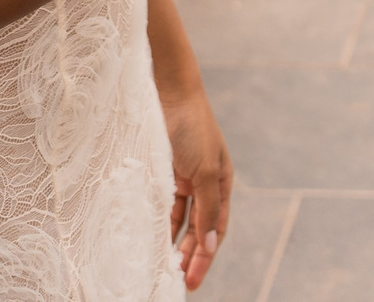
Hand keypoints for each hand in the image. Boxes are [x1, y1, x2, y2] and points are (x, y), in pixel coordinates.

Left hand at [159, 79, 230, 290]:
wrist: (168, 92)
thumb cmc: (193, 128)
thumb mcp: (206, 172)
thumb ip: (208, 209)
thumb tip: (212, 245)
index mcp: (222, 183)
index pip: (216, 230)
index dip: (205, 257)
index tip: (191, 282)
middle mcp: (204, 184)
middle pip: (198, 229)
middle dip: (190, 256)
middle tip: (176, 282)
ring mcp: (183, 178)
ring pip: (179, 220)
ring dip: (173, 243)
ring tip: (162, 268)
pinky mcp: (162, 172)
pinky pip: (162, 205)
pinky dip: (159, 222)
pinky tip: (151, 239)